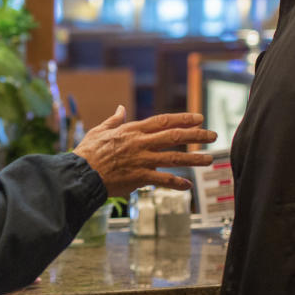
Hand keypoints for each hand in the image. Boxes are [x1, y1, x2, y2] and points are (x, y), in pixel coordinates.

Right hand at [73, 106, 217, 196]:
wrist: (81, 174)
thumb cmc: (88, 153)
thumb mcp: (100, 131)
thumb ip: (114, 120)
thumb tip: (120, 108)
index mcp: (133, 130)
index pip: (164, 121)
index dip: (183, 119)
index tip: (199, 118)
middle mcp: (141, 143)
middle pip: (174, 136)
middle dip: (196, 135)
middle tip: (213, 135)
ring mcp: (141, 160)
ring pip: (174, 158)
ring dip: (194, 159)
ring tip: (209, 160)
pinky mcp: (139, 177)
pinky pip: (162, 180)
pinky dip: (176, 183)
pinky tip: (188, 186)